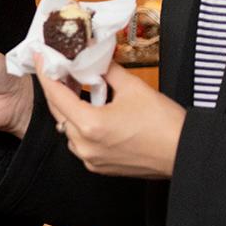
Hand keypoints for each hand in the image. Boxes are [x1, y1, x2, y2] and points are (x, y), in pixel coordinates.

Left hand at [41, 62, 185, 177]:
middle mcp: (85, 146)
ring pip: (68, 128)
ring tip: (77, 89)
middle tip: (58, 69)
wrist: (183, 152)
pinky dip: (81, 126)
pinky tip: (91, 111)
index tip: (41, 58)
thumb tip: (94, 59)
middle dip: (57, 89)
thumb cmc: (164, 124)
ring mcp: (91, 159)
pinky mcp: (99, 166)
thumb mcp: (133, 87)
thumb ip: (107, 71)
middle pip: (58, 112)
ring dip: (69, 109)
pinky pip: (80, 142)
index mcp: (90, 125)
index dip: (46, 73)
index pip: (56, 95)